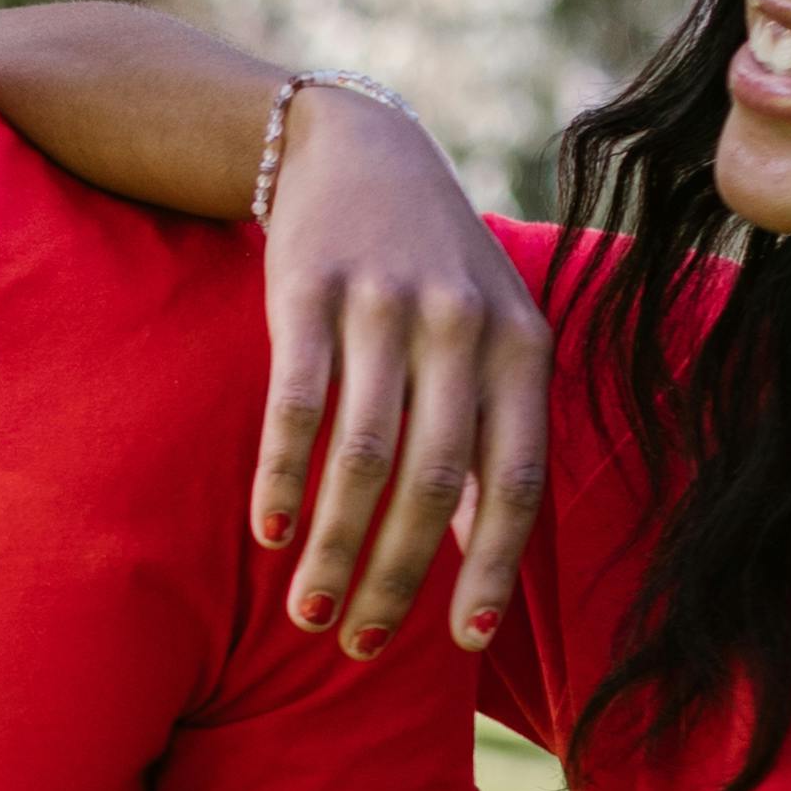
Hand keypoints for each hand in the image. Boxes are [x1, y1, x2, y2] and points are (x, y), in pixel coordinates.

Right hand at [251, 94, 545, 657]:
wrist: (357, 146)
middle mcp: (463, 325)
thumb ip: (495, 429)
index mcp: (522, 346)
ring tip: (307, 612)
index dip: (493, 567)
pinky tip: (268, 531)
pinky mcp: (310, 288)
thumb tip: (482, 549)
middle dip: (397, 576)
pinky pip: (297, 403)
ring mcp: (385, 304)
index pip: (517, 479)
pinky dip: (283, 475)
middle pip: (437, 481)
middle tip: (357, 644)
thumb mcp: (491, 331)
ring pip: (365, 454)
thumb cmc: (432, 266)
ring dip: (333, 545)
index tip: (462, 644)